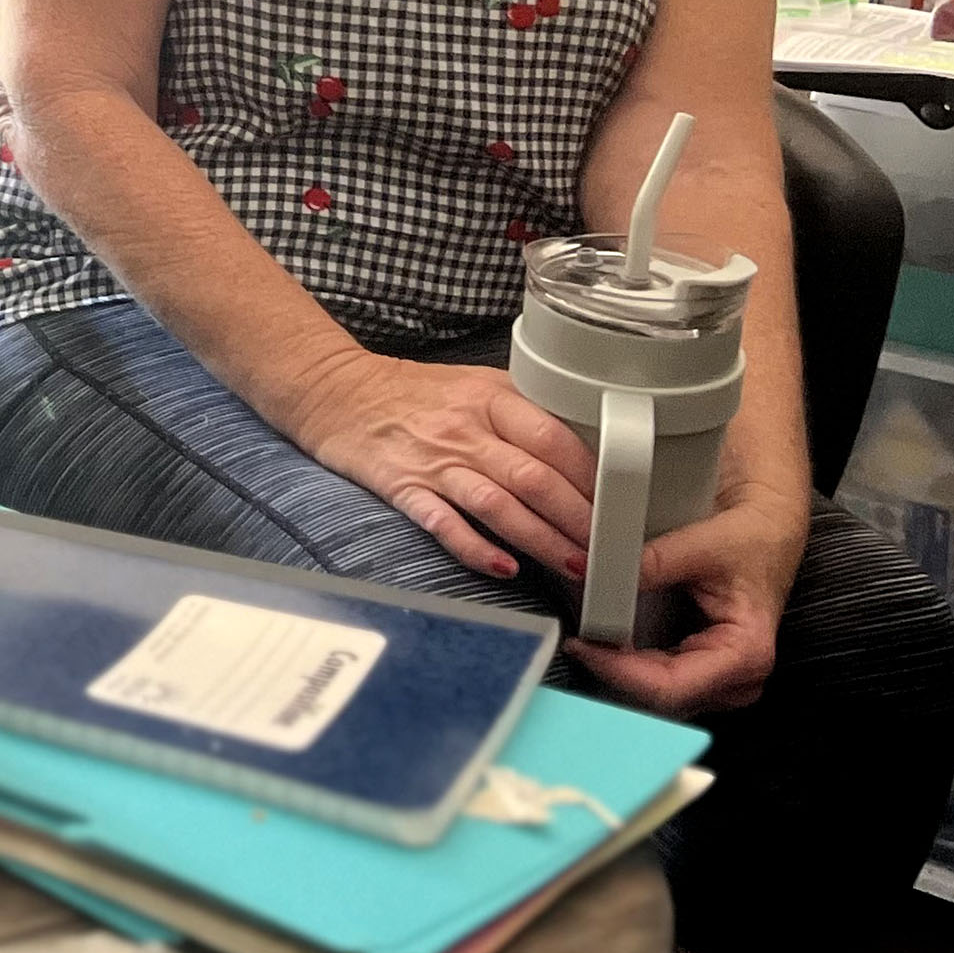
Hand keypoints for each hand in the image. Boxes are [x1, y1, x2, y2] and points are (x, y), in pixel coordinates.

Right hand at [286, 353, 596, 585]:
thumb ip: (521, 413)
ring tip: (574, 567)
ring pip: (497, 504)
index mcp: (490, 397)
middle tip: (608, 551)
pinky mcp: (402, 488)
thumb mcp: (473, 384)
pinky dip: (475, 548)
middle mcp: (465, 429)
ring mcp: (432, 460)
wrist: (333, 388)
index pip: (554, 439)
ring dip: (540, 540)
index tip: (620, 507)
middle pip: (533, 477)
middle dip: (578, 519)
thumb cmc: (412, 392)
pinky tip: (504, 568)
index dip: (592, 478)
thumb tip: (584, 455)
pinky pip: (443, 522)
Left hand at [567, 485, 805, 716]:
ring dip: (621, 670)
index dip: (619, 671)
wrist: (769, 527)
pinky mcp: (707, 670)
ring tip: (588, 638)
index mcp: (746, 654)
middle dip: (616, 672)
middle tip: (578, 639)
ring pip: (659, 694)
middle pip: (662, 697)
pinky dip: (631, 664)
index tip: (582, 645)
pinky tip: (608, 642)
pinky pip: (662, 680)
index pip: (670, 687)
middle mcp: (739, 678)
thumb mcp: (704, 543)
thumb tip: (597, 572)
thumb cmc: (753, 538)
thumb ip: (653, 561)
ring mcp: (724, 679)